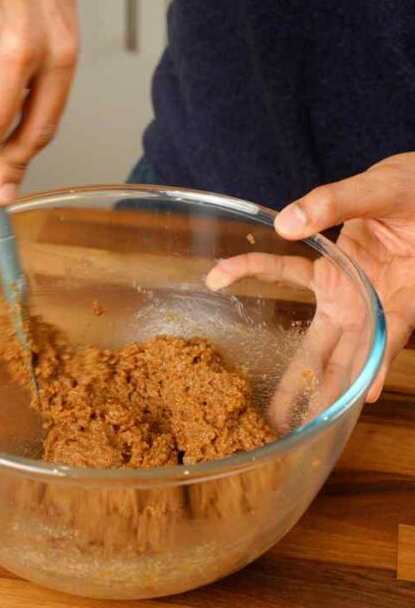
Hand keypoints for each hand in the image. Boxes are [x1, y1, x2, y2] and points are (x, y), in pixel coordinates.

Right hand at [208, 153, 414, 409]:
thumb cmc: (410, 186)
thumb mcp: (368, 189)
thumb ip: (331, 202)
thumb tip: (284, 225)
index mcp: (330, 263)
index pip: (278, 272)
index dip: (245, 271)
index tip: (213, 278)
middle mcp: (348, 293)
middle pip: (312, 342)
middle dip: (291, 379)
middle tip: (263, 415)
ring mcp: (377, 307)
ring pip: (348, 354)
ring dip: (332, 387)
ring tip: (310, 421)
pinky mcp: (406, 309)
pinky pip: (389, 340)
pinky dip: (380, 366)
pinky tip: (368, 392)